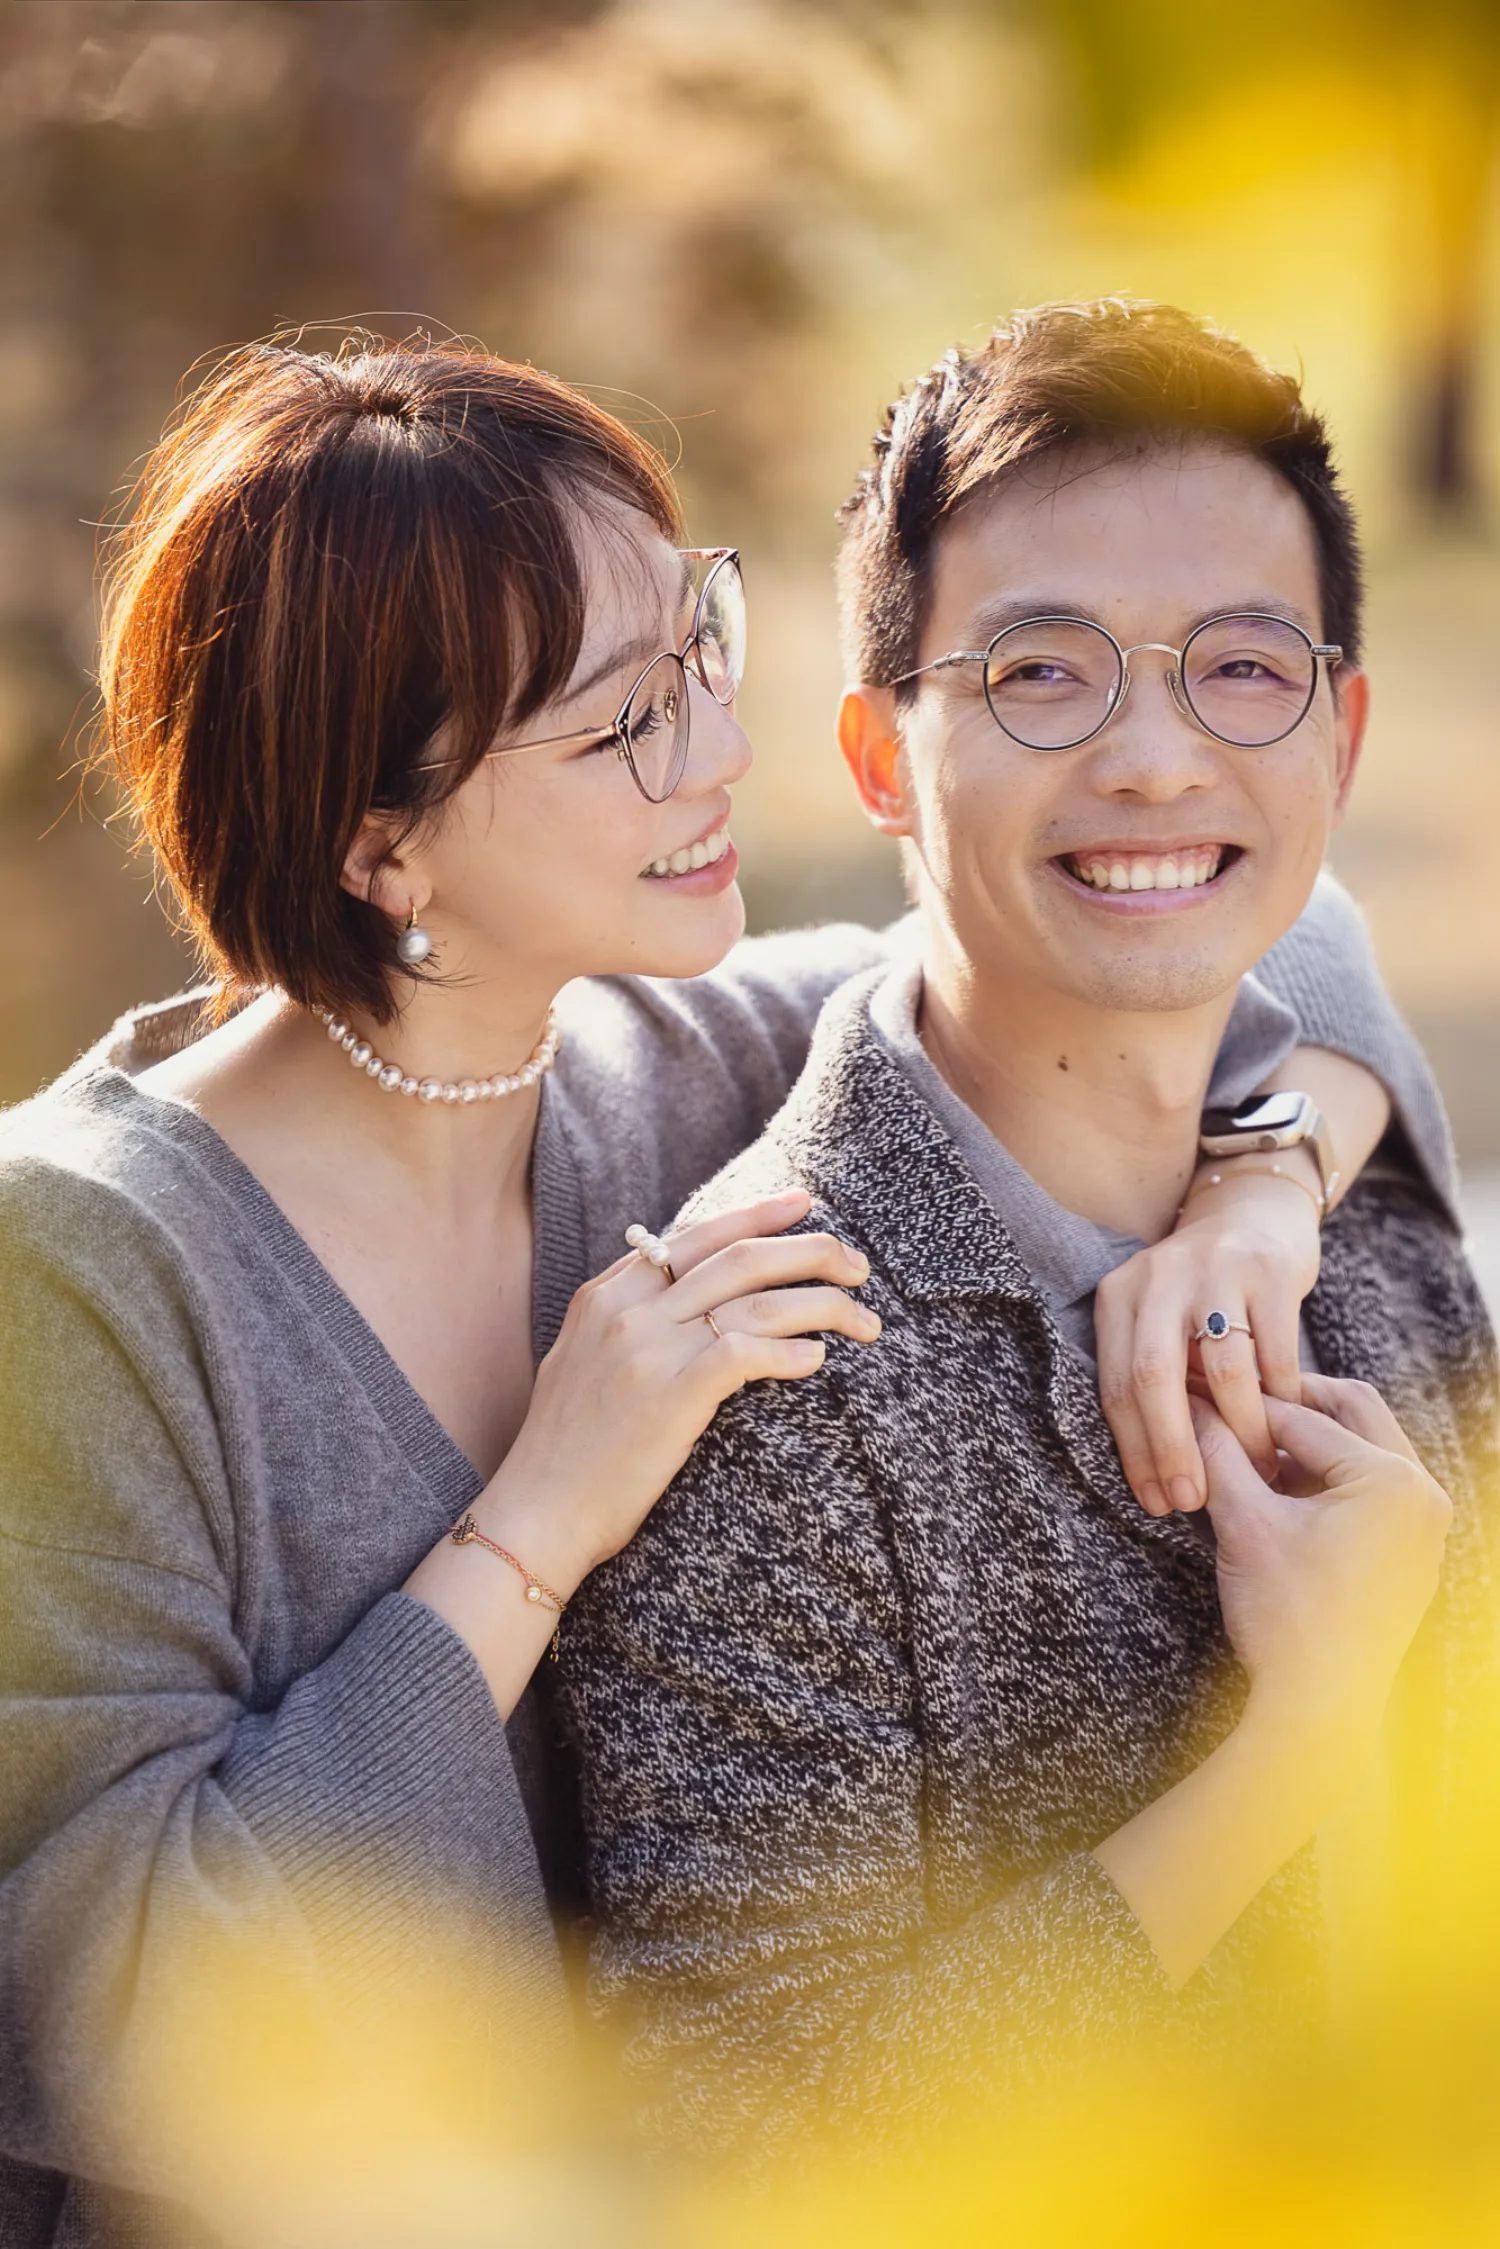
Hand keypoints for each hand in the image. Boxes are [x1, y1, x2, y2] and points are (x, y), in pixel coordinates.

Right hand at [485, 1187, 877, 1591]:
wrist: (536, 1512)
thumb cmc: (566, 1450)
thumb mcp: (581, 1360)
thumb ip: (624, 1318)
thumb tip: (676, 1292)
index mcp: (606, 1295)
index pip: (695, 1235)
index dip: (755, 1214)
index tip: (803, 1204)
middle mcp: (627, 1311)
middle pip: (737, 1255)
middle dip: (809, 1249)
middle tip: (857, 1264)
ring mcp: (647, 1351)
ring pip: (756, 1300)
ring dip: (823, 1304)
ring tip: (864, 1319)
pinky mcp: (669, 1398)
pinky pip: (745, 1352)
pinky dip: (791, 1350)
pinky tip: (817, 1360)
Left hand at [1095, 1159, 1322, 1516]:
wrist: (1254, 1217)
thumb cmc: (1202, 1295)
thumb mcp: (1160, 1321)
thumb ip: (1154, 1378)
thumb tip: (1162, 1475)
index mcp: (1118, 1296)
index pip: (1113, 1385)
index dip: (1134, 1452)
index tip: (1156, 1501)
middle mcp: (1158, 1278)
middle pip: (1152, 1378)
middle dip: (1172, 1449)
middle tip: (1193, 1500)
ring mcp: (1213, 1270)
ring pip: (1223, 1372)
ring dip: (1241, 1433)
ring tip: (1258, 1470)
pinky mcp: (1268, 1271)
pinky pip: (1276, 1354)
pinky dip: (1281, 1400)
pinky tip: (1286, 1428)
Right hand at [1194, 1376, 1450, 1760]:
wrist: (1318, 1708)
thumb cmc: (1286, 1618)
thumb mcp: (1243, 1523)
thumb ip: (1216, 1452)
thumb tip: (1186, 1404)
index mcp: (1392, 1480)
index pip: (1303, 1417)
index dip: (1242, 1406)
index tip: (1202, 1394)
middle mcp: (1423, 1494)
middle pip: (1351, 1412)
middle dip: (1289, 1406)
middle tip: (1235, 1405)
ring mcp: (1425, 1527)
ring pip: (1363, 1449)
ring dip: (1310, 1442)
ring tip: (1252, 1450)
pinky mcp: (1413, 1554)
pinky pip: (1372, 1491)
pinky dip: (1328, 1479)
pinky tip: (1280, 1492)